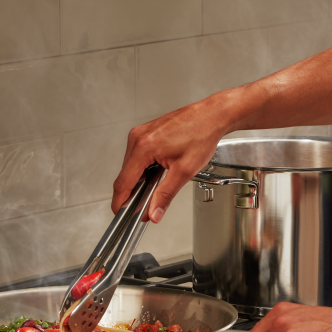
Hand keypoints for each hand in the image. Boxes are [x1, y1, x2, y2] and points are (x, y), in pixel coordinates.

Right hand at [110, 95, 236, 220]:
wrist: (211, 116)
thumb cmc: (202, 135)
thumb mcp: (185, 171)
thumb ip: (166, 195)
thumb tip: (153, 213)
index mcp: (144, 146)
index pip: (123, 182)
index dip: (121, 202)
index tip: (122, 214)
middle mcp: (138, 137)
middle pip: (125, 175)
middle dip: (133, 193)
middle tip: (146, 206)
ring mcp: (140, 133)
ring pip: (130, 166)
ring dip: (139, 180)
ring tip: (157, 186)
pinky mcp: (144, 132)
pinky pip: (136, 156)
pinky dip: (143, 168)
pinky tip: (157, 172)